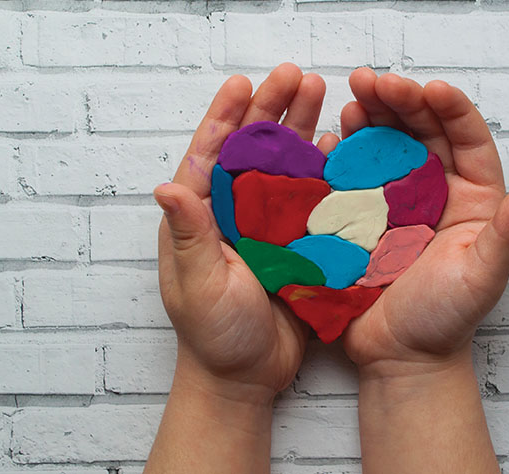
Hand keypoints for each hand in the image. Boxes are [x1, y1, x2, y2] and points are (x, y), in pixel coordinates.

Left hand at [153, 63, 327, 401]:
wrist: (245, 378)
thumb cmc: (212, 336)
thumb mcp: (198, 283)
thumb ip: (188, 234)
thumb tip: (166, 186)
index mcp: (201, 217)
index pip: (212, 154)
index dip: (227, 116)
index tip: (244, 82)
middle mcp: (234, 214)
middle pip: (253, 149)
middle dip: (273, 109)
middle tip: (298, 74)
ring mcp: (266, 227)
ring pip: (285, 166)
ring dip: (302, 130)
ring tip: (323, 94)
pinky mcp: (296, 245)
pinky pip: (312, 198)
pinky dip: (326, 170)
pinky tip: (342, 144)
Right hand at [331, 68, 508, 377]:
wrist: (399, 357)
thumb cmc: (447, 320)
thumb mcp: (483, 276)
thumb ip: (508, 232)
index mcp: (472, 197)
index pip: (465, 137)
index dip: (449, 108)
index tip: (428, 88)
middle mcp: (435, 190)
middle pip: (420, 130)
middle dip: (399, 100)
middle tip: (372, 81)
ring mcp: (394, 199)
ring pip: (385, 143)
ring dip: (369, 116)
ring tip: (351, 98)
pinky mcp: (360, 214)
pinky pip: (352, 172)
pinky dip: (341, 150)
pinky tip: (330, 134)